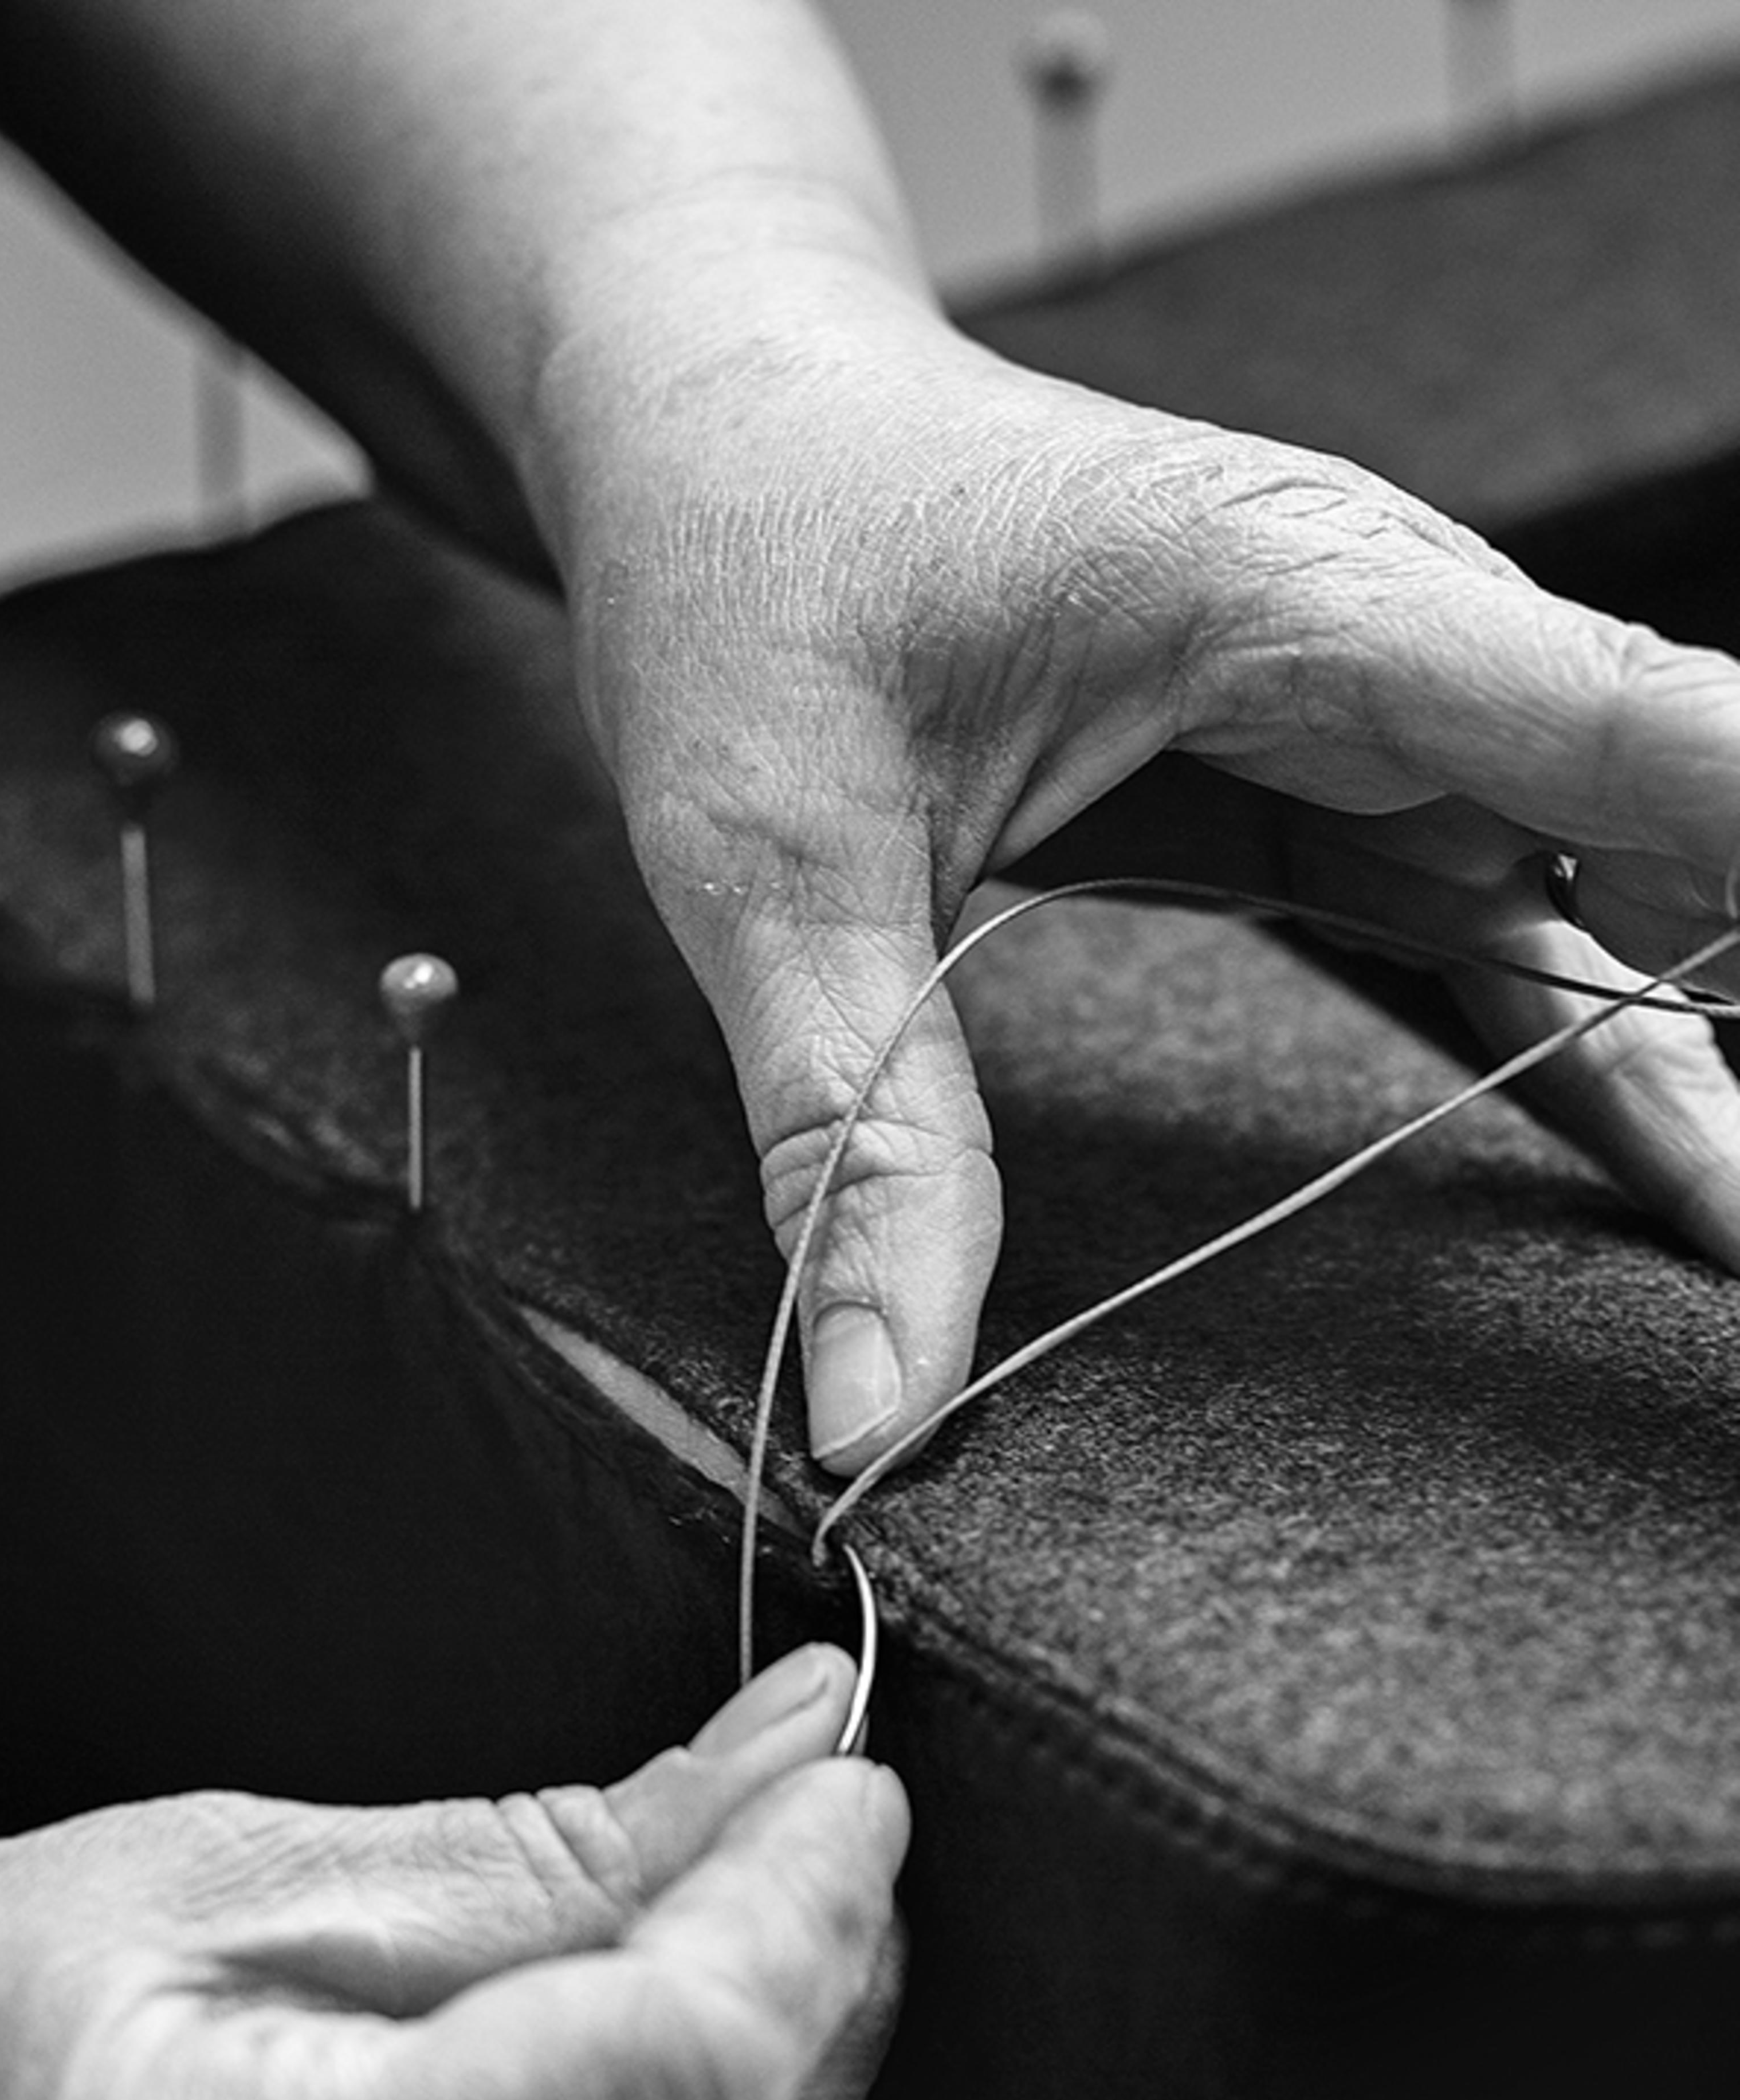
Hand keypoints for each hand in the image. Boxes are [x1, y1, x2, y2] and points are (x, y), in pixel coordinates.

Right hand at [0, 1648, 901, 2099]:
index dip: (799, 1904)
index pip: (666, 2072)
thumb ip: (526, 1857)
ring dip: (764, 2080)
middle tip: (813, 1812)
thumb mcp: (206, 1875)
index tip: (842, 1775)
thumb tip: (762, 1769)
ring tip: (775, 1911)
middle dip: (802, 1969)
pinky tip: (674, 2066)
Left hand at [540, 295, 1739, 1467]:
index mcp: (1297, 598)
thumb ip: (852, 1136)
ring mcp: (1370, 705)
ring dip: (1677, 1056)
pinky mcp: (1325, 773)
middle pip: (1668, 818)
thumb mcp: (768, 858)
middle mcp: (1385, 635)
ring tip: (1724, 1233)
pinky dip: (1571, 1034)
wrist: (725, 421)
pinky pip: (1493, 914)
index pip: (1632, 727)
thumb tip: (877, 1412)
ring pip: (1598, 890)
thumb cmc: (748, 562)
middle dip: (1724, 1016)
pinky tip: (1649, 1157)